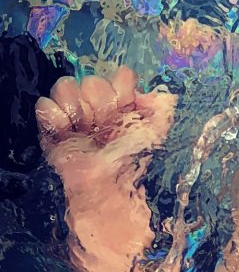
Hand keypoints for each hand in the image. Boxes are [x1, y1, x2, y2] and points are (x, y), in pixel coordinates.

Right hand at [35, 66, 176, 199]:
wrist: (110, 195)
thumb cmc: (135, 166)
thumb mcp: (156, 136)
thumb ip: (160, 110)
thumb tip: (155, 94)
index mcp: (124, 103)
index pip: (121, 76)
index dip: (122, 89)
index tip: (124, 107)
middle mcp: (98, 104)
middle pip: (92, 81)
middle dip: (100, 103)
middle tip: (103, 126)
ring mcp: (74, 115)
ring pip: (65, 86)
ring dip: (77, 108)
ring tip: (84, 129)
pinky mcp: (51, 129)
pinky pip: (45, 105)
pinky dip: (55, 117)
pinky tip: (67, 133)